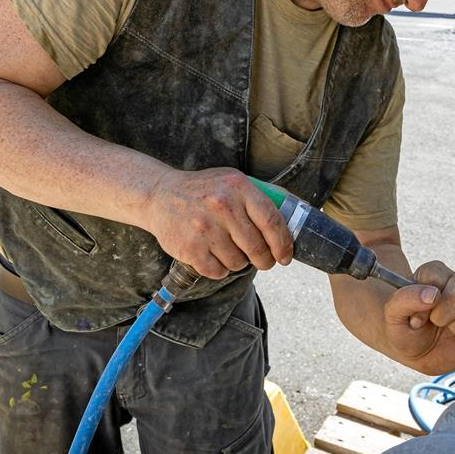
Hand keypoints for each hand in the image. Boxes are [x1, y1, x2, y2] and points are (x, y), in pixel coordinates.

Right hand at [142, 167, 293, 278]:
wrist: (160, 195)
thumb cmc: (203, 191)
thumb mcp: (232, 181)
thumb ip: (259, 197)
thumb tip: (294, 216)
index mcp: (238, 187)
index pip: (272, 221)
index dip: (283, 244)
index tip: (285, 256)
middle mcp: (222, 206)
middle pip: (257, 247)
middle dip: (265, 260)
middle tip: (264, 261)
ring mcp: (204, 228)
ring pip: (238, 263)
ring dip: (239, 262)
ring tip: (229, 250)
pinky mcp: (190, 248)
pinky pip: (218, 271)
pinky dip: (220, 269)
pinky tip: (214, 256)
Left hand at [383, 261, 454, 373]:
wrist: (414, 349)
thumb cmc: (402, 328)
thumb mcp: (392, 315)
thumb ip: (405, 300)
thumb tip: (433, 294)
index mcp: (432, 274)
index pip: (438, 275)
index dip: (427, 302)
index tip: (416, 318)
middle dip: (444, 316)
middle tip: (434, 325)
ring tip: (449, 332)